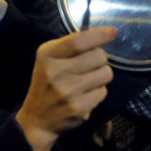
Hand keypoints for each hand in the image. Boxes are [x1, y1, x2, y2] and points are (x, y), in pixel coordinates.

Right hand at [15, 27, 115, 150]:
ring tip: (87, 80)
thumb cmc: (48, 82)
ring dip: (101, 75)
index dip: (99, 35)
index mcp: (47, 55)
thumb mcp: (50, 58)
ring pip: (106, 74)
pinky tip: (85, 95)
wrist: (38, 119)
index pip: (78, 41)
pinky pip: (103, 92)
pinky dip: (98, 91)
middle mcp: (56, 72)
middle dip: (101, 58)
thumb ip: (72, 44)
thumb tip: (104, 33)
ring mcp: (67, 92)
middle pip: (99, 56)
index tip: (112, 32)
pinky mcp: (78, 108)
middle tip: (90, 65)